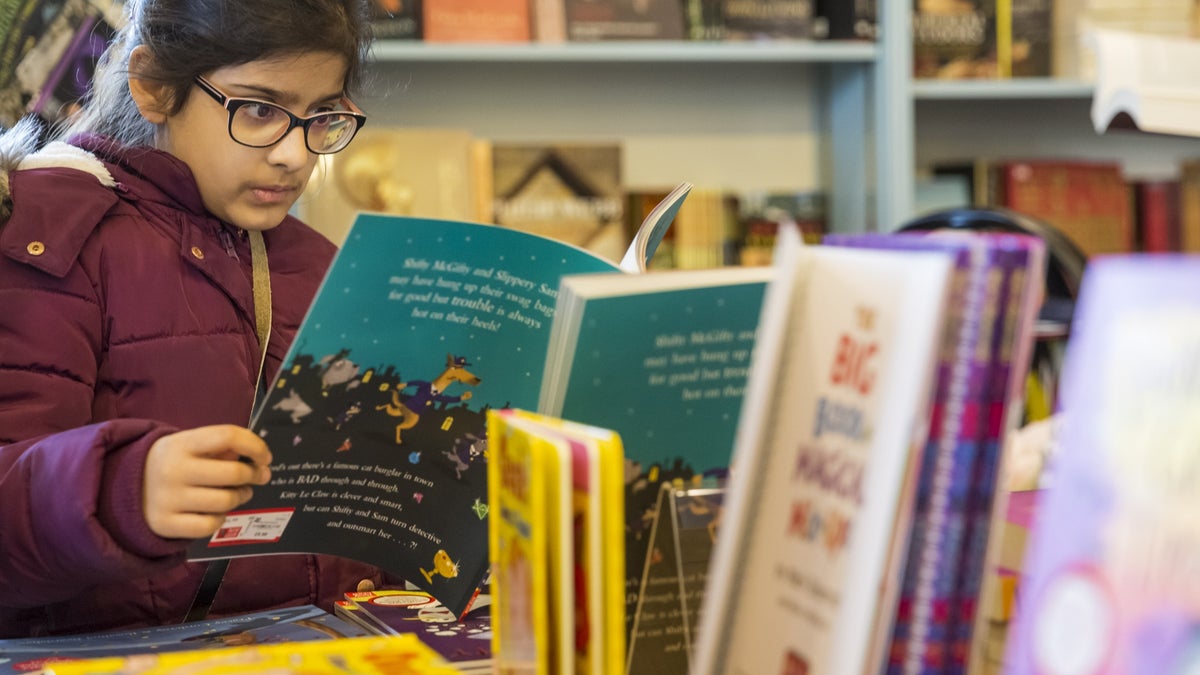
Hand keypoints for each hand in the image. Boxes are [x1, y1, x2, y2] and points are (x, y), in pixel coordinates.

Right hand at [143, 425, 272, 539]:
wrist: (124, 489)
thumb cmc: (172, 464)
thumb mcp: (188, 446)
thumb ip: (220, 448)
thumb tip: (258, 461)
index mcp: (180, 443)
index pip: (227, 436)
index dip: (255, 446)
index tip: (265, 457)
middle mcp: (173, 470)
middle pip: (233, 473)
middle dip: (254, 475)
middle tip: (258, 477)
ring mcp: (168, 499)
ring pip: (226, 501)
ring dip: (241, 497)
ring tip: (240, 493)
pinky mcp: (165, 524)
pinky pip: (210, 525)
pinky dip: (221, 518)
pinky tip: (217, 512)